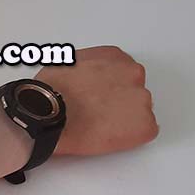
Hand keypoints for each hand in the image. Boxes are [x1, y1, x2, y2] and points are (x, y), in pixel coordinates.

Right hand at [36, 46, 158, 155]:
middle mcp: (133, 73)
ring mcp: (142, 99)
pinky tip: (106, 136)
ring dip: (122, 119)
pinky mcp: (144, 126)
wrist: (49, 113)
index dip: (107, 89)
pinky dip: (128, 138)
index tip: (97, 97)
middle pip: (131, 91)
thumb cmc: (50, 91)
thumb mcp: (65, 64)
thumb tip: (81, 79)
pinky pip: (142, 133)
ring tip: (97, 126)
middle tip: (96, 113)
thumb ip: (85, 69)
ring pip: (137, 112)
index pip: (120, 73)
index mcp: (114, 57)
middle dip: (117, 103)